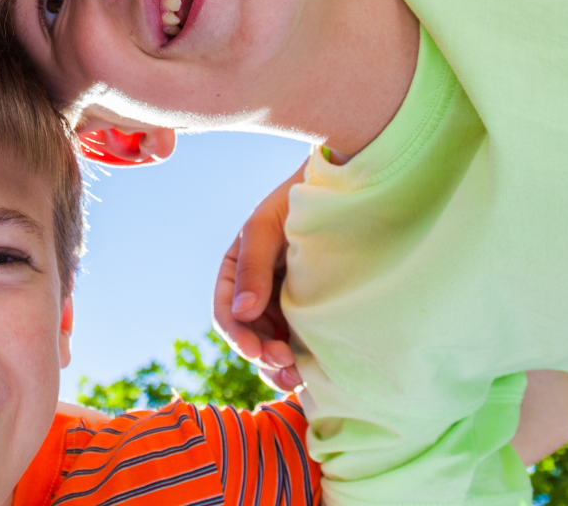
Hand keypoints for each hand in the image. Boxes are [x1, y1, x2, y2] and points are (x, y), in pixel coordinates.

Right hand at [212, 161, 305, 391]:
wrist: (341, 187)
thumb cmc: (297, 201)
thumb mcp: (266, 228)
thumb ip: (252, 268)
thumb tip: (242, 313)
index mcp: (236, 270)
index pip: (226, 312)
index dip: (238, 336)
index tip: (258, 351)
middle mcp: (256, 290)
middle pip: (248, 335)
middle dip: (261, 356)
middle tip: (286, 367)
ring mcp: (282, 301)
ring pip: (270, 344)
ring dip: (278, 366)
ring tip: (298, 380)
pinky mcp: (309, 310)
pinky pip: (296, 340)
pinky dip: (298, 359)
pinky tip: (312, 371)